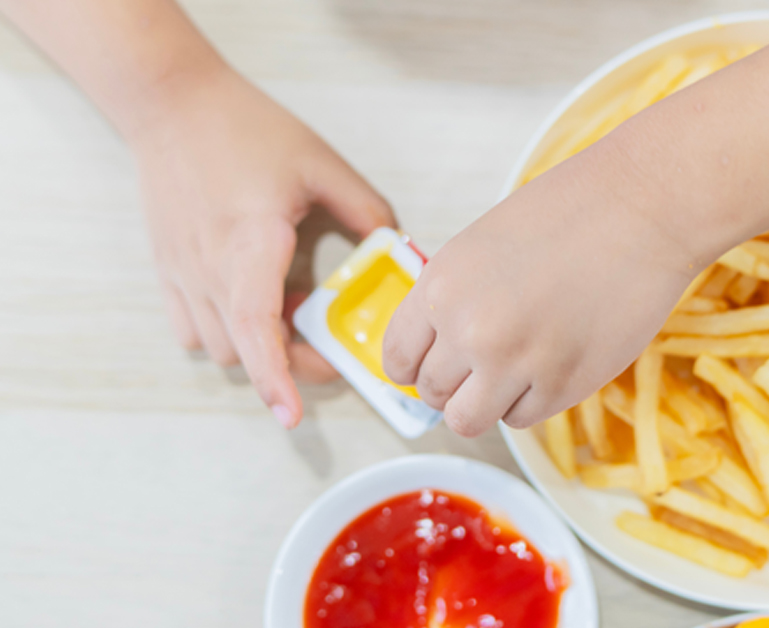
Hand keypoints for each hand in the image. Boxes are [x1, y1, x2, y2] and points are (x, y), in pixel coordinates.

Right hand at [132, 66, 394, 427]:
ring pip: (219, 347)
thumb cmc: (247, 129)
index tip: (291, 415)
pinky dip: (226, 334)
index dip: (276, 377)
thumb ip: (366, 211)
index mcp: (250, 242)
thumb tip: (398, 251)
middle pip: (246, 351)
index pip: (256, 327)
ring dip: (259, 347)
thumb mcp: (321, 164)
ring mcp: (181, 272)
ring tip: (290, 311)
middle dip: (290, 365)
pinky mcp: (166, 270)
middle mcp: (209, 267)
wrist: (172, 103)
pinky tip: (253, 303)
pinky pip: (192, 329)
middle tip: (329, 347)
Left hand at [381, 141, 703, 435]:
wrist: (642, 210)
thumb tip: (440, 350)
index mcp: (441, 287)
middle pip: (433, 394)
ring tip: (516, 373)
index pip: (398, 360)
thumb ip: (455, 298)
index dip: (416, 367)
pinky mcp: (563, 385)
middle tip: (486, 364)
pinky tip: (553, 362)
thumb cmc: (570, 213)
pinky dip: (532, 400)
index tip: (434, 366)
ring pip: (470, 420)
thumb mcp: (483, 246)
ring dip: (488, 403)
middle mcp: (470, 330)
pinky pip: (523, 418)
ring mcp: (516, 363)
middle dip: (455, 384)